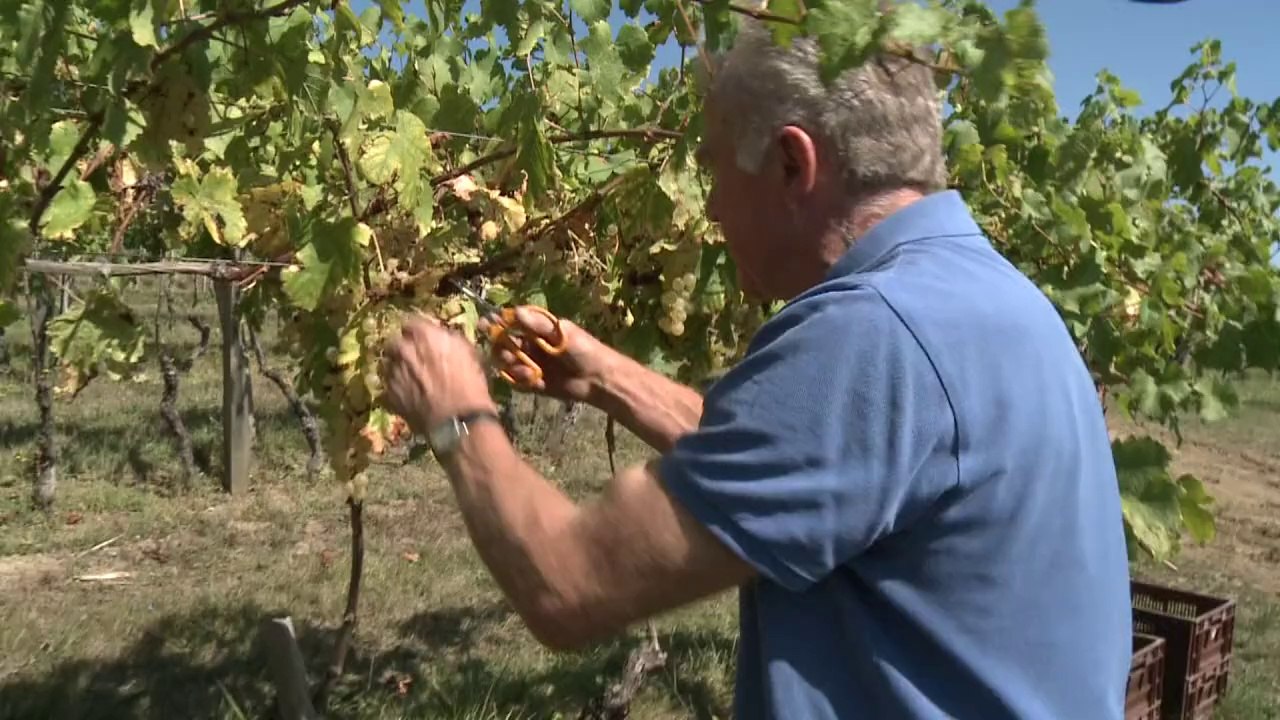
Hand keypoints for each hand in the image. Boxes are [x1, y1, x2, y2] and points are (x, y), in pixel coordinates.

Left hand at [380, 314, 496, 435]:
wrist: (457, 418)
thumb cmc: (469, 383)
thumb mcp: (467, 352)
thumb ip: (447, 339)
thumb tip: (440, 338)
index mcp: (422, 334)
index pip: (412, 323)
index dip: (419, 332)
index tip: (425, 340)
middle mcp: (402, 349)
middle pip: (396, 343)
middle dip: (404, 349)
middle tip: (417, 360)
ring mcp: (392, 371)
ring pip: (389, 364)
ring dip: (398, 368)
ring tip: (413, 380)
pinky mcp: (388, 393)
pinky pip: (389, 385)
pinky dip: (397, 388)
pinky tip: (410, 396)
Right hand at [479, 306, 617, 404]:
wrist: (598, 378)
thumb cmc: (584, 349)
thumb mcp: (562, 332)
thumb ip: (538, 324)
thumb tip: (515, 310)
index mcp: (537, 330)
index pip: (511, 324)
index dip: (497, 324)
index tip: (486, 323)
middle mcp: (531, 346)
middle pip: (504, 345)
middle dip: (501, 347)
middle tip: (507, 352)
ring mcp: (531, 365)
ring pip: (508, 363)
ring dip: (510, 364)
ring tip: (524, 367)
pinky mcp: (534, 383)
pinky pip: (517, 381)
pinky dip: (520, 379)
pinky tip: (532, 378)